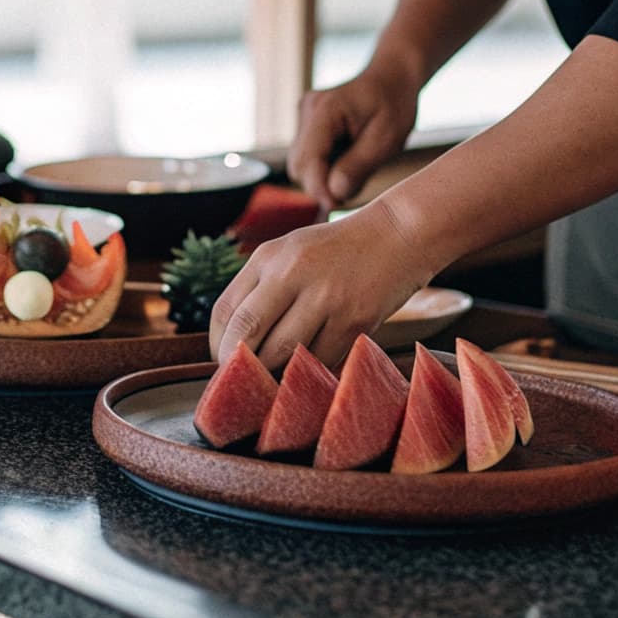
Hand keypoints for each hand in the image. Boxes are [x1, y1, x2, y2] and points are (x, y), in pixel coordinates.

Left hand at [208, 203, 432, 369]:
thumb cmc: (337, 250)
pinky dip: (311, 370)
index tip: (224, 361)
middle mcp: (291, 274)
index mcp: (268, 257)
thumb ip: (260, 287)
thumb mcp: (290, 252)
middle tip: (243, 381)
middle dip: (239, 366)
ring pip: (283, 355)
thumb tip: (233, 340)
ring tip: (276, 379)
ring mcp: (325, 298)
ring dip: (275, 374)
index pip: (224, 310)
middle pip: (247, 335)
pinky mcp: (355, 321)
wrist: (399, 235)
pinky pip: (321, 360)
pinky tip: (312, 367)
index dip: (218, 345)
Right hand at [287, 65, 418, 213]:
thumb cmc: (394, 105)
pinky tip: (348, 158)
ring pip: (301, 163)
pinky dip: (325, 166)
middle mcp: (309, 110)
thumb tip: (334, 194)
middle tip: (352, 187)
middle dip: (320, 184)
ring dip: (323, 176)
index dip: (319, 187)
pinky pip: (308, 156)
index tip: (336, 204)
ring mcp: (305, 115)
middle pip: (299, 165)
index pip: (308, 159)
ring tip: (356, 168)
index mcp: (326, 110)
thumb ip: (358, 166)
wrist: (393, 77)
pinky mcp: (308, 123)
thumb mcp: (386, 139)